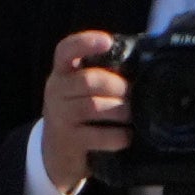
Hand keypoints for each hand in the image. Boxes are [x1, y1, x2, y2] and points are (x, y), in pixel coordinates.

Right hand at [36, 27, 129, 194]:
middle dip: (117, 86)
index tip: (107, 41)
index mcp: (62, 73)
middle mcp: (56, 91)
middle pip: (88, 80)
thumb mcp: (79, 91)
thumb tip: (139, 64)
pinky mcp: (68, 141)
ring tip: (130, 114)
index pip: (66, 50)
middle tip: (131, 93)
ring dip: (120, 110)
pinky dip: (117, 135)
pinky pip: (98, 135)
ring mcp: (59, 117)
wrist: (55, 153)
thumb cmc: (78, 113)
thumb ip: (99, 75)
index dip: (86, 43)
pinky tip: (125, 136)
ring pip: (94, 106)